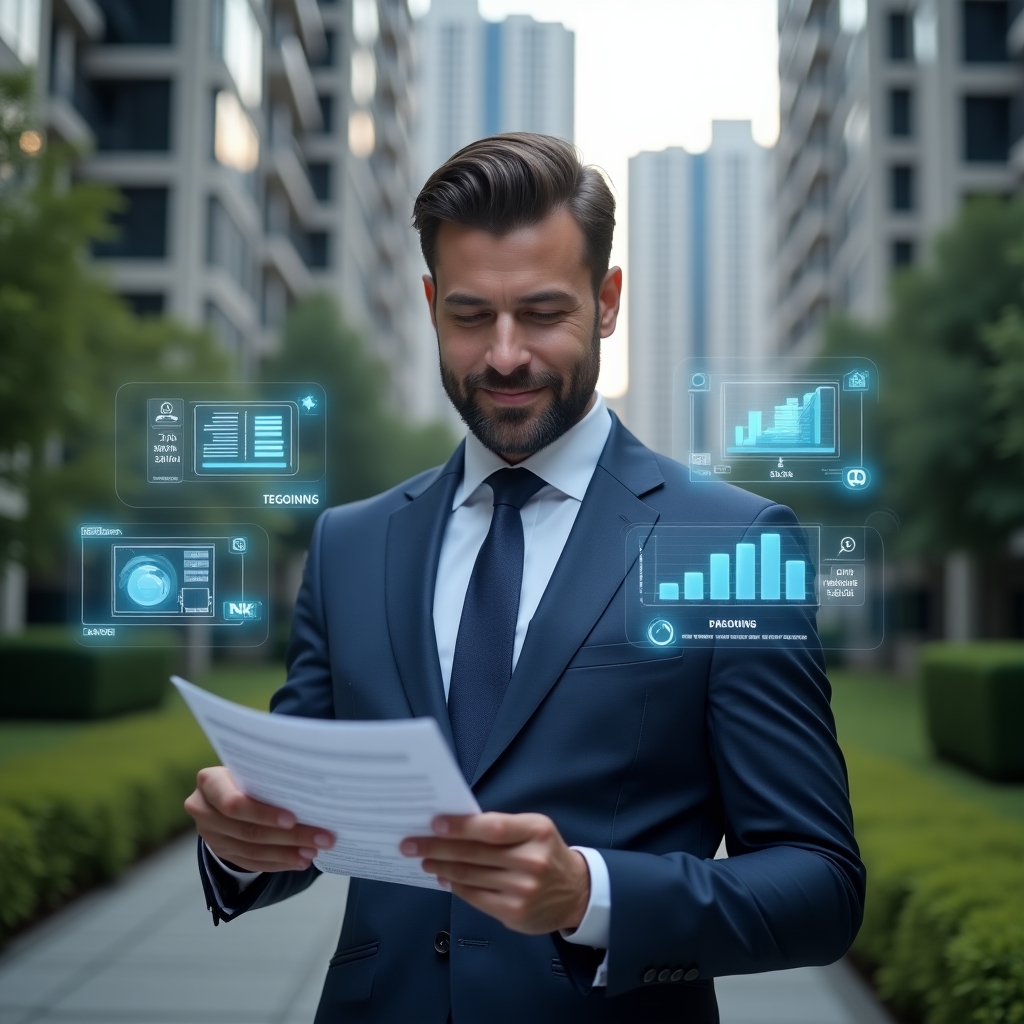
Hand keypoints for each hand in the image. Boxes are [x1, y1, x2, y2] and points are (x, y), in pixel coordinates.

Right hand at [184, 766, 333, 872]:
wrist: (224, 788)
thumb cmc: (247, 772)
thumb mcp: (251, 767)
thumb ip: (269, 776)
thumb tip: (312, 790)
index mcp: (209, 782)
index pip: (233, 803)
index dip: (263, 813)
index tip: (293, 818)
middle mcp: (203, 810)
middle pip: (248, 830)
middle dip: (290, 836)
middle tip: (322, 838)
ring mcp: (211, 835)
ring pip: (252, 850)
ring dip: (287, 853)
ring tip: (314, 850)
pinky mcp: (222, 852)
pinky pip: (252, 862)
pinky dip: (278, 862)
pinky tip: (299, 860)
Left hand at [400, 813, 589, 934]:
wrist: (576, 892)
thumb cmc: (546, 852)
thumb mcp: (534, 830)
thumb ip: (502, 827)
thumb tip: (455, 827)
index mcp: (536, 832)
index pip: (492, 828)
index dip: (461, 826)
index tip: (434, 824)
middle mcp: (531, 861)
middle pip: (474, 854)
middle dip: (437, 848)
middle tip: (411, 844)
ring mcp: (522, 890)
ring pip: (471, 876)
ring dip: (442, 867)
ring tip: (424, 860)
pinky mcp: (514, 912)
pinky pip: (475, 897)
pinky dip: (455, 886)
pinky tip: (444, 878)